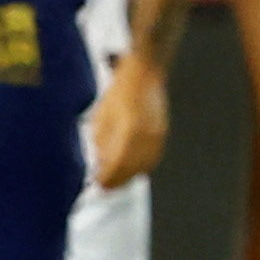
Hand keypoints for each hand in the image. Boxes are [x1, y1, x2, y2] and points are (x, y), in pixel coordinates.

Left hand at [84, 53, 169, 190]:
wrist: (145, 72)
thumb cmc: (119, 91)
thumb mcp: (101, 116)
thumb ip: (101, 141)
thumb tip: (100, 162)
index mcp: (128, 131)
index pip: (118, 164)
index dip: (107, 177)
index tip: (97, 183)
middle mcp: (146, 136)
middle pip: (132, 169)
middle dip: (117, 180)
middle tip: (104, 187)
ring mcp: (158, 135)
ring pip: (145, 166)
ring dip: (129, 176)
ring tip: (115, 180)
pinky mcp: (163, 133)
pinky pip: (153, 157)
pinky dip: (141, 167)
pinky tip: (131, 168)